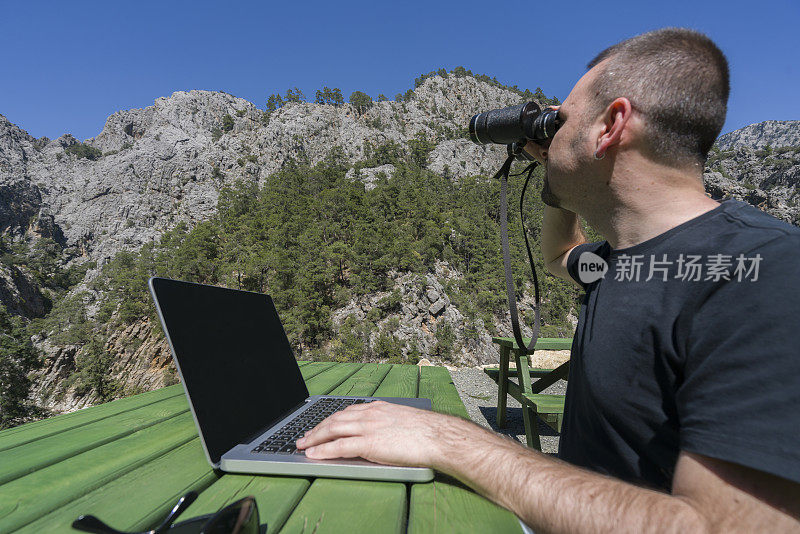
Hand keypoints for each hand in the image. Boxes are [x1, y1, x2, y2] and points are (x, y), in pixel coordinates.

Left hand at [295, 401, 469, 468]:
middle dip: (316, 428)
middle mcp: (370, 414)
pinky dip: (324, 450)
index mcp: (378, 407)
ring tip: (302, 445)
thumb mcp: (403, 420)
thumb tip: (380, 433)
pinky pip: (340, 446)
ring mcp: (369, 427)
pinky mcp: (369, 443)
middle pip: (334, 419)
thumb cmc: (427, 432)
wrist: (438, 436)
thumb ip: (387, 423)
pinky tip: (314, 454)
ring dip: (314, 438)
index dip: (329, 420)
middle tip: (303, 437)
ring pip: (333, 430)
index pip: (346, 412)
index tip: (320, 426)